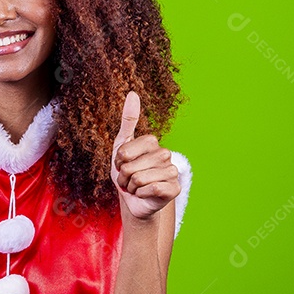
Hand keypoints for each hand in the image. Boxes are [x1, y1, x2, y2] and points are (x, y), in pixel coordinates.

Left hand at [110, 91, 181, 219]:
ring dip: (132, 188)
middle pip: (130, 167)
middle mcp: (165, 154)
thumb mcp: (121, 146)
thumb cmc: (128, 173)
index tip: (123, 165)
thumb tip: (133, 93)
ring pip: (139, 179)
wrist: (135, 200)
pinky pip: (151, 190)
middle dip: (124, 178)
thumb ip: (128, 120)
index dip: (118, 162)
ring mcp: (172, 171)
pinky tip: (146, 195)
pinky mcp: (175, 188)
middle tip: (130, 179)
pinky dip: (142, 195)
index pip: (124, 152)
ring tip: (136, 187)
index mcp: (152, 142)